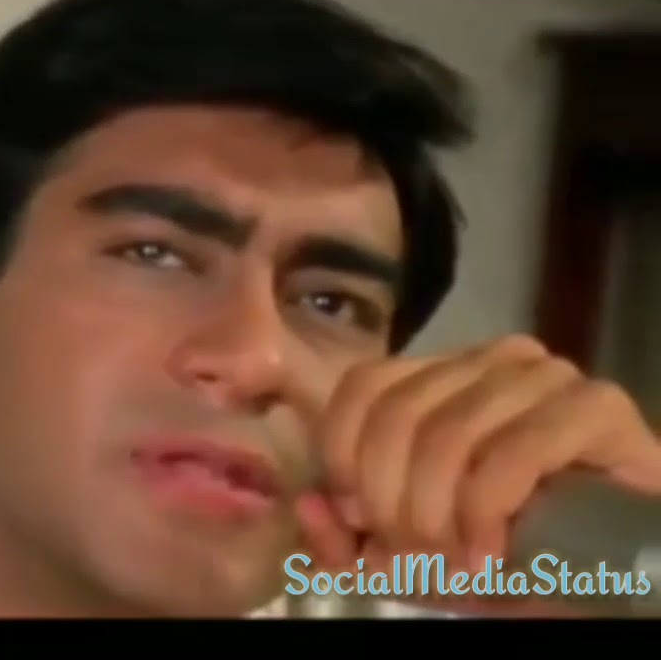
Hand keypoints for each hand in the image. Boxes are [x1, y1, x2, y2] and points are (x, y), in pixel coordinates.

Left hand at [296, 334, 660, 615]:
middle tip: (412, 557)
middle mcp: (489, 360)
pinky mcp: (596, 407)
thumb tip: (311, 504)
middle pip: (397, 416)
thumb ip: (348, 535)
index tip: (362, 523)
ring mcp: (545, 376)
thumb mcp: (408, 548)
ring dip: (436, 517)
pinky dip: (484, 514)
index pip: (363, 388)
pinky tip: (488, 555)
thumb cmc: (505, 550)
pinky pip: (512, 452)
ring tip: (452, 565)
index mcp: (439, 376)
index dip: (345, 459)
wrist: (615, 563)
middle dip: (391, 503)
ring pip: (447, 434)